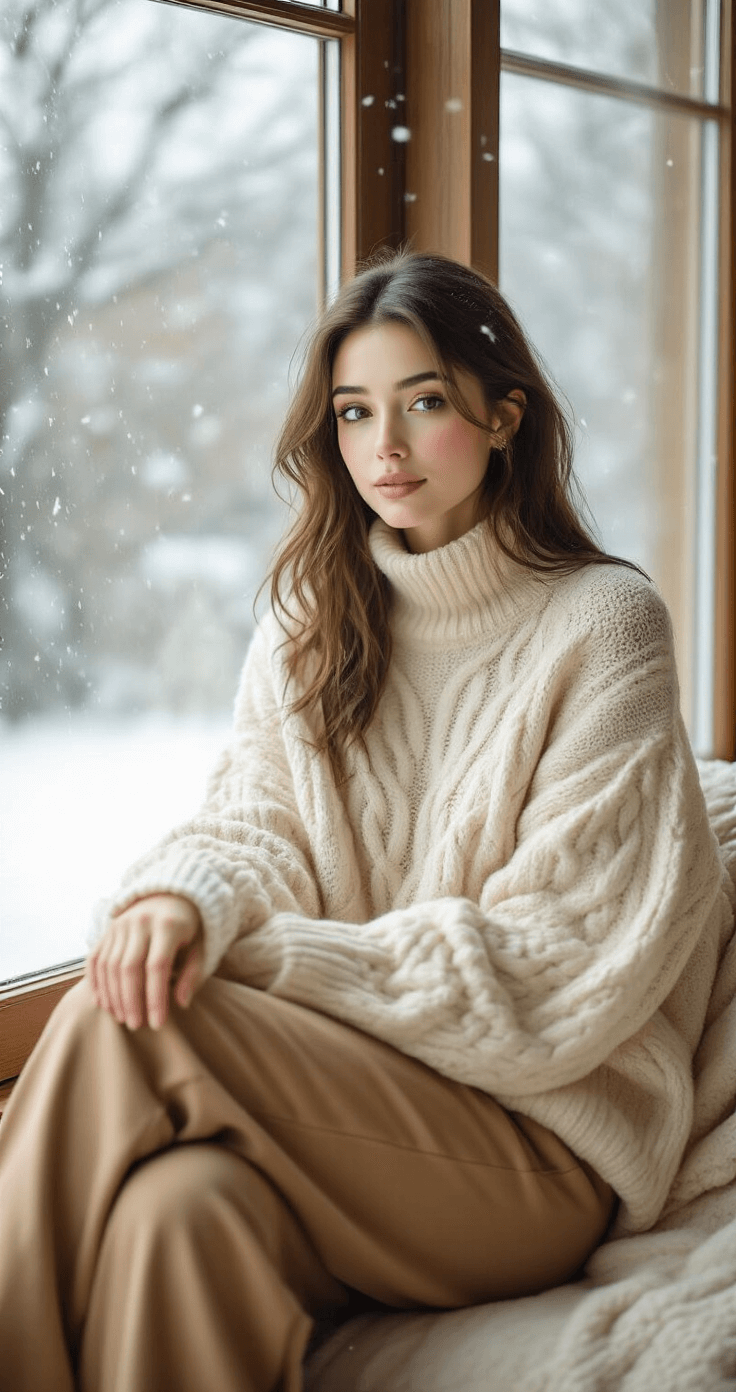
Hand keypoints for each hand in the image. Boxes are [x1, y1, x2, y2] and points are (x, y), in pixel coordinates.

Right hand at [86, 893, 204, 1030]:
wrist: (169, 893)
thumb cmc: (188, 927)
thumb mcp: (199, 946)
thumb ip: (192, 973)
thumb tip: (181, 1003)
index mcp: (167, 925)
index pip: (157, 967)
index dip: (155, 998)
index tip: (157, 1024)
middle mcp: (139, 922)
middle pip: (129, 967)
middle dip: (131, 1000)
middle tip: (136, 1025)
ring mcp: (120, 925)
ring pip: (109, 965)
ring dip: (113, 996)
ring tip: (122, 1018)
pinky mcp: (107, 930)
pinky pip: (95, 958)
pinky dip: (95, 982)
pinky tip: (103, 1003)